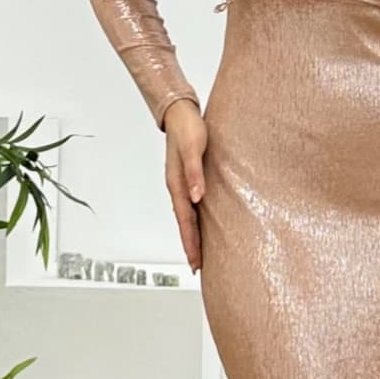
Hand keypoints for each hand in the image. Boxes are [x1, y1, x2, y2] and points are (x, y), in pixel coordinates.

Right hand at [163, 98, 206, 270]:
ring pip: (187, 216)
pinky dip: (196, 219)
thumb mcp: (193, 149)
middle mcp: (178, 187)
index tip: (195, 261)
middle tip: (198, 267)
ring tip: (199, 253)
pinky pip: (192, 205)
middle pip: (185, 223)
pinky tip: (202, 223)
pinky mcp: (189, 178)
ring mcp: (182, 184)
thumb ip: (195, 173)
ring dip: (193, 234)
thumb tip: (196, 197)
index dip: (190, 242)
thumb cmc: (188, 128)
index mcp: (177, 184)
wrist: (181, 112)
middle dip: (191, 245)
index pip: (185, 220)